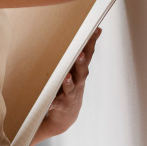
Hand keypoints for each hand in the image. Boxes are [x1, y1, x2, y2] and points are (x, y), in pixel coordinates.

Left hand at [30, 28, 101, 145]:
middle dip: (81, 63)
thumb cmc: (71, 85)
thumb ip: (83, 51)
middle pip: (82, 71)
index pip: (88, 55)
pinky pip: (56, 104)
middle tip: (79, 54)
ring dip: (69, 82)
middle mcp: (78, 82)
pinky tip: (50, 102)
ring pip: (71, 88)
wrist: (66, 115)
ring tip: (67, 76)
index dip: (92, 43)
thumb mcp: (78, 68)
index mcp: (81, 71)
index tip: (95, 31)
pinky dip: (53, 103)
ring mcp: (70, 95)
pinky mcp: (60, 105)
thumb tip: (96, 30)